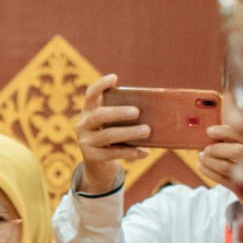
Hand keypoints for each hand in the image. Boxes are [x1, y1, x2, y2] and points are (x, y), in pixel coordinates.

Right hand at [75, 74, 148, 192]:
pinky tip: (144, 152)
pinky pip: (112, 153)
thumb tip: (159, 110)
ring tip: (147, 130)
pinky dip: (130, 152)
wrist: (98, 164)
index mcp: (89, 111)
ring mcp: (85, 142)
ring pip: (107, 135)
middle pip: (98, 115)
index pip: (90, 94)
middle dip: (118, 112)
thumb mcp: (115, 123)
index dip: (100, 85)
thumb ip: (126, 116)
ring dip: (128, 132)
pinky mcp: (91, 157)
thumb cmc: (114, 137)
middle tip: (137, 112)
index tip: (115, 78)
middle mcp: (83, 125)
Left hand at [197, 122, 242, 188]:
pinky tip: (202, 167)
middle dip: (216, 149)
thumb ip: (241, 138)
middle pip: (237, 151)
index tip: (209, 131)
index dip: (225, 132)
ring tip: (201, 157)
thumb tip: (215, 131)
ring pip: (227, 167)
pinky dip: (209, 172)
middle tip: (206, 149)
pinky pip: (223, 180)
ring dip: (209, 161)